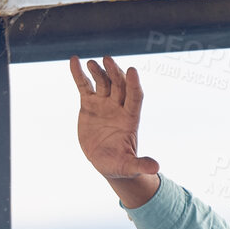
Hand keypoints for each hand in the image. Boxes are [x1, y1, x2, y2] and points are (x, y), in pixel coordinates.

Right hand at [70, 55, 159, 206]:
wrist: (104, 162)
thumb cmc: (120, 165)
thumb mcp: (129, 166)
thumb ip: (140, 164)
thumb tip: (155, 168)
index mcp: (130, 118)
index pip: (135, 97)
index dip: (134, 84)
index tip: (132, 70)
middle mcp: (118, 107)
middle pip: (119, 85)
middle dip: (114, 73)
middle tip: (107, 60)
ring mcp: (104, 103)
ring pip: (102, 82)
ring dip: (98, 71)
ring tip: (91, 63)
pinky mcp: (89, 104)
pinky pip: (84, 85)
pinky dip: (79, 74)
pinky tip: (74, 60)